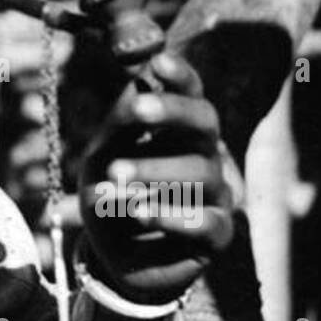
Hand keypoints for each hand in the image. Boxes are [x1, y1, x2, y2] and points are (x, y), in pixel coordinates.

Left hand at [77, 52, 235, 302]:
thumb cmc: (110, 197)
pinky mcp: (217, 235)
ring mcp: (215, 194)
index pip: (191, 94)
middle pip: (206, 122)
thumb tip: (139, 83)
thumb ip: (121, 127)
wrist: (115, 259)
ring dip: (155, 171)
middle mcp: (204, 155)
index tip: (158, 61)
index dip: (181, 76)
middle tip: (138, 109)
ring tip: (116, 178)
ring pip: (202, 172)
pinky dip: (170, 216)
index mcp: (177, 131)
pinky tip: (140, 212)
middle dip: (173, 111)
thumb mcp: (102, 159)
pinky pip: (206, 222)